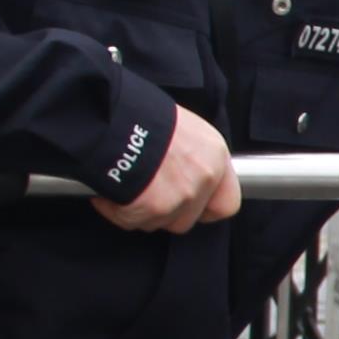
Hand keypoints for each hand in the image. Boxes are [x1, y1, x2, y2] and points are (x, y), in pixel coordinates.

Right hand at [101, 103, 242, 233]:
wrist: (116, 119)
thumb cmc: (144, 116)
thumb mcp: (184, 129)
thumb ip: (194, 159)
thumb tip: (185, 173)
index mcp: (215, 157)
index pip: (227, 204)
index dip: (207, 209)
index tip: (192, 206)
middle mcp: (203, 180)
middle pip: (187, 218)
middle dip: (166, 212)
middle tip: (147, 192)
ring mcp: (180, 198)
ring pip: (159, 222)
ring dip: (142, 211)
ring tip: (127, 187)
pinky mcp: (153, 210)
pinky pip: (132, 221)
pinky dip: (118, 211)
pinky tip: (111, 192)